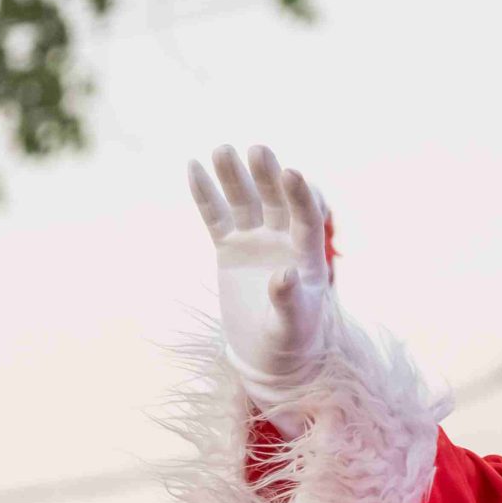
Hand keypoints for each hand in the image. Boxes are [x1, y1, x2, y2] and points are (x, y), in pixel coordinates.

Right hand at [187, 143, 331, 385]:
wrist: (269, 353)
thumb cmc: (291, 340)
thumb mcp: (292, 325)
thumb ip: (289, 301)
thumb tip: (285, 275)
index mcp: (308, 255)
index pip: (307, 218)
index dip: (300, 196)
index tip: (291, 172)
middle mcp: (283, 240)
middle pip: (275, 201)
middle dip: (267, 177)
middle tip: (257, 149)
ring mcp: (255, 241)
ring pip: (244, 202)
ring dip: (233, 176)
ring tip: (221, 149)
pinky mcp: (230, 247)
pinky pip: (216, 217)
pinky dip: (205, 195)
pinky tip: (193, 167)